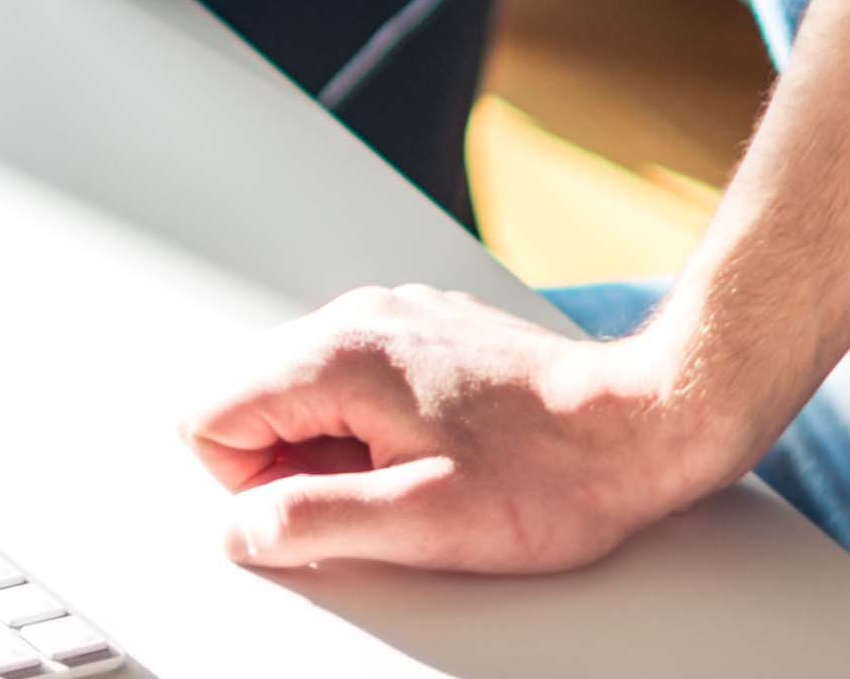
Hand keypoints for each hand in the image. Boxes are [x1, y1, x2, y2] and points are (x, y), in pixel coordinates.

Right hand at [181, 283, 744, 578]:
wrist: (641, 425)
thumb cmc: (549, 475)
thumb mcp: (419, 522)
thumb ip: (309, 520)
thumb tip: (242, 529)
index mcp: (337, 358)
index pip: (208, 417)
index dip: (251, 487)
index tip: (325, 506)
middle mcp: (356, 320)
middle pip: (252, 401)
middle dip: (295, 467)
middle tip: (381, 495)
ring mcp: (394, 320)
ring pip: (304, 394)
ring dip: (339, 450)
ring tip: (418, 473)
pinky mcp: (427, 333)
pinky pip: (357, 383)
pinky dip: (378, 427)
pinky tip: (440, 450)